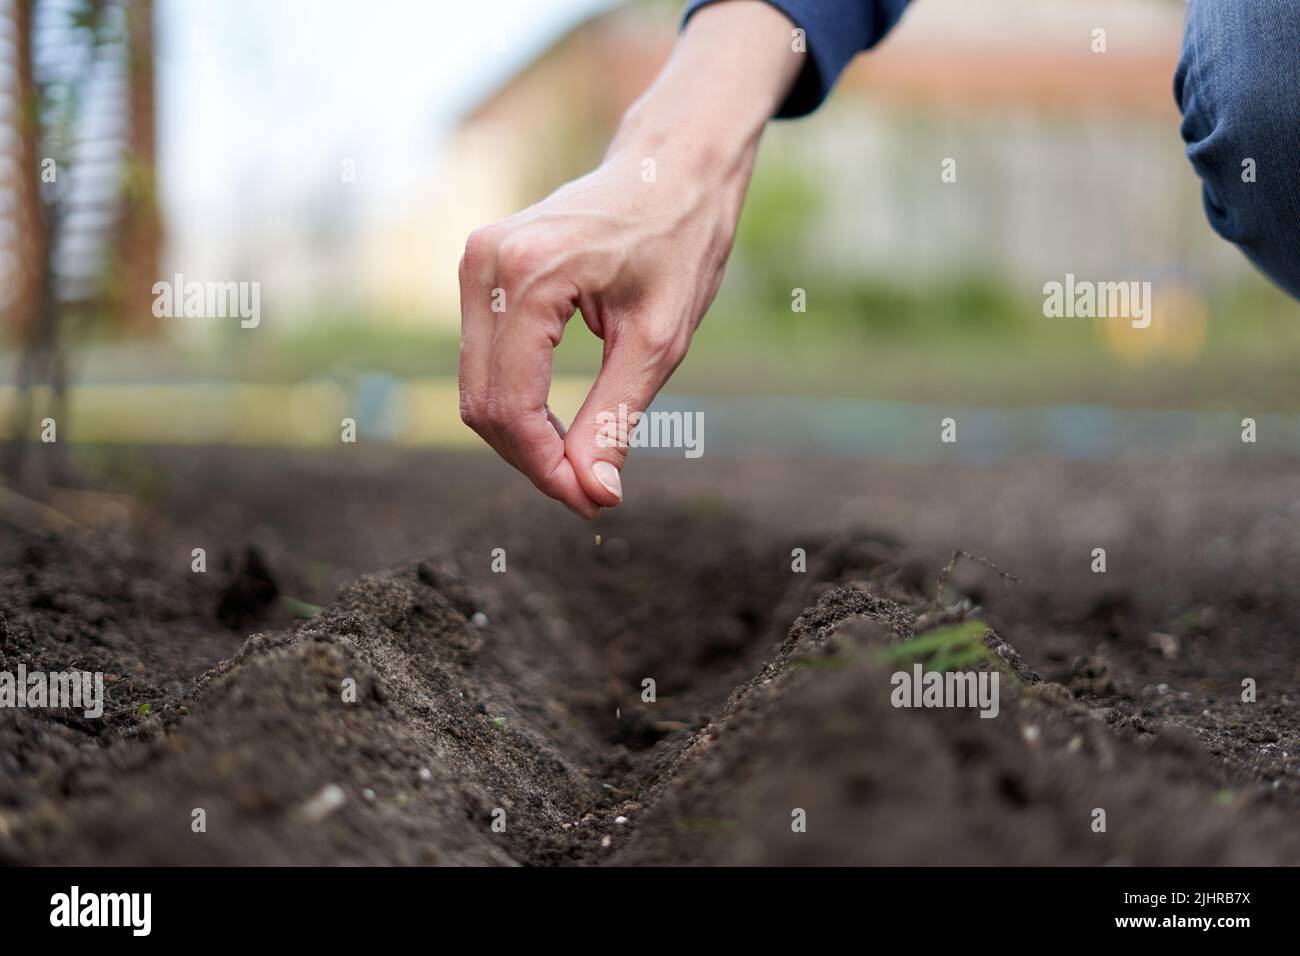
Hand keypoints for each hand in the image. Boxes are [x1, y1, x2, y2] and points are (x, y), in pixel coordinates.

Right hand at [457, 1, 801, 516]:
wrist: (670, 167)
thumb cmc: (678, 243)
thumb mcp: (659, 340)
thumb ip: (616, 418)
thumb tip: (593, 494)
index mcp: (529, 275)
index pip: (512, 406)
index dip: (547, 469)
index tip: (593, 502)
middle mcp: (485, 264)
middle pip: (483, 404)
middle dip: (533, 460)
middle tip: (592, 492)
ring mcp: (475, 262)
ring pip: (476, 389)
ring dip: (522, 437)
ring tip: (580, 461)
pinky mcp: (479, 269)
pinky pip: (483, 360)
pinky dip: (516, 402)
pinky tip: (559, 423)